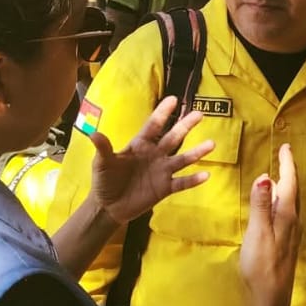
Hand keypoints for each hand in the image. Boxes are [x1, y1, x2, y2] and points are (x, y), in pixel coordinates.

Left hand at [88, 96, 213, 224]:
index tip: (173, 99)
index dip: (163, 112)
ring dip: (197, 152)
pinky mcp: (165, 188)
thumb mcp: (101, 164)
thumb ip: (103, 149)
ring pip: (183, 159)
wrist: (109, 206)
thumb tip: (94, 134)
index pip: (153, 126)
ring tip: (211, 144)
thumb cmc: (105, 180)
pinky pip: (181, 183)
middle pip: (173, 137)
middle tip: (200, 114)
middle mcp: (155, 155)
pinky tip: (205, 175)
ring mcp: (162, 171)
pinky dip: (193, 179)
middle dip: (186, 126)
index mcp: (140, 145)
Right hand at [239, 143, 298, 305]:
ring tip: (280, 177)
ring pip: (292, 202)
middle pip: (293, 191)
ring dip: (287, 187)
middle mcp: (293, 221)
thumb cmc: (262, 264)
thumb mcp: (257, 233)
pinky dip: (283, 201)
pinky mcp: (287, 243)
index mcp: (286, 215)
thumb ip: (260, 206)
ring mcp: (291, 233)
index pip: (289, 183)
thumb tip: (264, 178)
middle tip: (284, 156)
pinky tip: (277, 207)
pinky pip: (288, 213)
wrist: (272, 296)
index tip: (286, 147)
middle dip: (289, 172)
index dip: (287, 165)